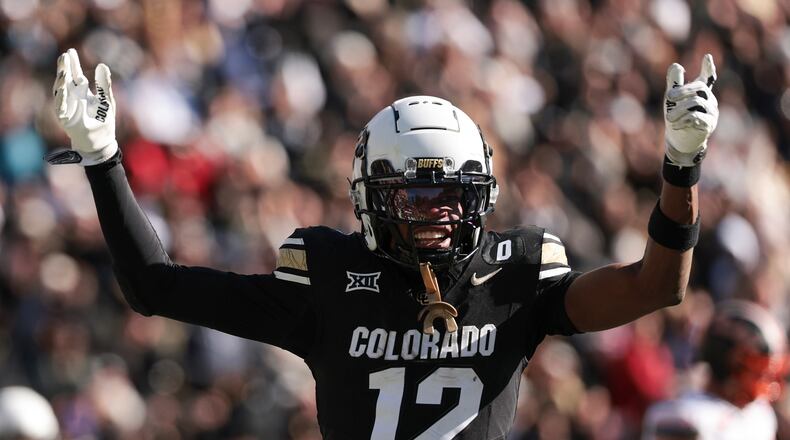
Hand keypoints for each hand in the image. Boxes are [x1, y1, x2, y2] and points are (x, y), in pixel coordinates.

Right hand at [48, 48, 117, 165]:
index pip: (75, 75)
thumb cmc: (103, 121)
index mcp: (82, 92)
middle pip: (66, 80)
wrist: (101, 142)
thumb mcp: (106, 100)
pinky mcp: (65, 119)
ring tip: (64, 72)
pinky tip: (64, 90)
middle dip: (64, 68)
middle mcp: (72, 98)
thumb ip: (103, 84)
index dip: (73, 64)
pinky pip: (60, 108)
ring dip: (61, 82)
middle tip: (64, 56)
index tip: (70, 52)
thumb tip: (102, 64)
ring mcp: (67, 108)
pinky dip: (62, 99)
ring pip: (60, 92)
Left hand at [664, 54, 717, 166]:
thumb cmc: (676, 117)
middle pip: (700, 87)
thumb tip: (676, 65)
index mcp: (700, 93)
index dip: (708, 68)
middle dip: (683, 90)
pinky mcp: (709, 124)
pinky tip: (675, 125)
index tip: (707, 56)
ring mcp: (711, 112)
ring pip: (697, 102)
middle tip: (668, 96)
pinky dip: (684, 119)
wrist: (679, 142)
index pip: (707, 78)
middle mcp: (709, 100)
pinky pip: (697, 117)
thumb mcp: (672, 100)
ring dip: (679, 109)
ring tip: (668, 118)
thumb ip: (674, 83)